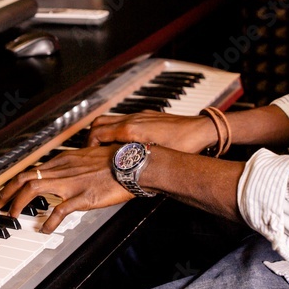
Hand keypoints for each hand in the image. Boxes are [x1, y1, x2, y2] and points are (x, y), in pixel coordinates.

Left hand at [0, 145, 132, 233]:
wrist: (134, 163)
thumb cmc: (116, 161)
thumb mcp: (89, 157)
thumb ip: (74, 165)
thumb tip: (64, 174)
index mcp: (64, 160)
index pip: (31, 170)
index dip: (13, 182)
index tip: (4, 192)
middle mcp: (63, 169)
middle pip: (24, 178)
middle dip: (5, 192)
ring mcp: (72, 182)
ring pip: (34, 189)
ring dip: (18, 203)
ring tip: (12, 216)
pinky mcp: (83, 196)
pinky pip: (60, 210)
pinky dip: (48, 221)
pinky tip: (44, 230)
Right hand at [88, 111, 215, 153]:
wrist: (201, 130)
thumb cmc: (183, 146)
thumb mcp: (156, 158)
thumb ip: (135, 162)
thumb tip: (121, 173)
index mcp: (130, 130)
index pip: (97, 133)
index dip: (88, 145)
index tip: (87, 156)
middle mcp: (132, 120)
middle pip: (99, 123)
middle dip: (91, 137)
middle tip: (91, 151)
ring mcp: (139, 116)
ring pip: (110, 119)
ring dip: (103, 132)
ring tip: (105, 148)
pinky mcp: (147, 115)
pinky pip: (123, 119)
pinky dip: (116, 129)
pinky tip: (125, 142)